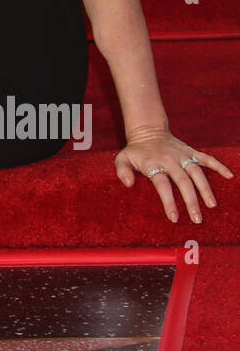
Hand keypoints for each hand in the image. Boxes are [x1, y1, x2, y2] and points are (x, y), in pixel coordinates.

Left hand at [114, 128, 232, 223]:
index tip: (174, 217)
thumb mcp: (122, 158)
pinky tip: (229, 176)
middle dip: (191, 200)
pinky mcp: (191, 151)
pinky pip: (206, 158)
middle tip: (197, 218)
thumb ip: (122, 171)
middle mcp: (170, 160)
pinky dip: (218, 165)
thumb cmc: (136, 151)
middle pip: (182, 181)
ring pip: (197, 172)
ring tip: (212, 205)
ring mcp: (182, 155)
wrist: (148, 131)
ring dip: (205, 188)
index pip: (162, 184)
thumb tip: (128, 184)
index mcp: (154, 164)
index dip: (168, 200)